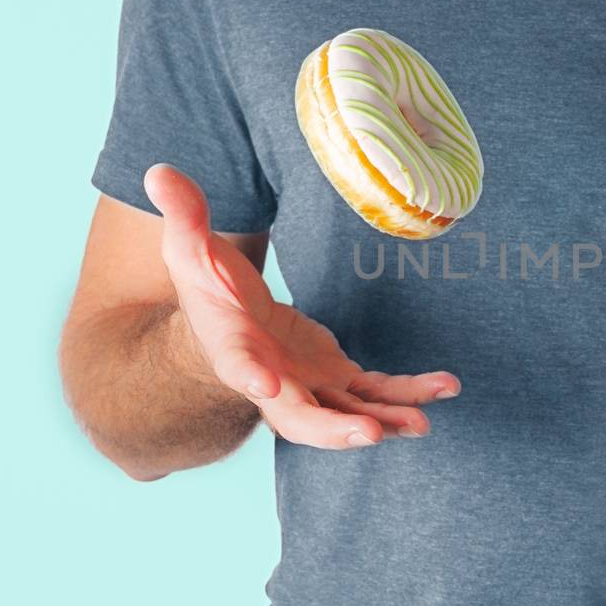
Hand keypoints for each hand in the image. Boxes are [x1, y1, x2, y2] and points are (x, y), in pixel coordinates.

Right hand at [143, 162, 459, 449]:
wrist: (229, 327)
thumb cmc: (209, 291)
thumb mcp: (191, 250)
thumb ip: (183, 217)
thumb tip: (158, 171)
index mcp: (233, 349)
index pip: (236, 366)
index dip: (249, 376)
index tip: (263, 385)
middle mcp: (273, 382)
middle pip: (299, 417)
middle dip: (333, 429)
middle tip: (369, 435)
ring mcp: (309, 387)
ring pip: (347, 415)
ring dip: (385, 421)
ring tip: (421, 423)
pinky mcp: (339, 380)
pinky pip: (378, 393)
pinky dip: (410, 394)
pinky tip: (446, 387)